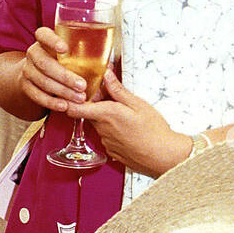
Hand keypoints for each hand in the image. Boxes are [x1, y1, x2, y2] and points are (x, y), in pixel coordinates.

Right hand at [18, 26, 86, 111]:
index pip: (43, 34)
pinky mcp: (26, 87)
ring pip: (42, 81)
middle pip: (45, 63)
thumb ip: (84, 56)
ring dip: (62, 91)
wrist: (35, 74)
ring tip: (79, 98)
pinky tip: (64, 105)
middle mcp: (33, 53)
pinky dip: (51, 102)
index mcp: (44, 41)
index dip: (52, 40)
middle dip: (64, 76)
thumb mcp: (68, 54)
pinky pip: (37, 96)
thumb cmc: (59, 62)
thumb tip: (108, 66)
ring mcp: (28, 70)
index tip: (64, 48)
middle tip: (82, 85)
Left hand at [66, 69, 191, 177]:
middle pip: (90, 113)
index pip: (74, 108)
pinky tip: (129, 130)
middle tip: (114, 97)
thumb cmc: (153, 130)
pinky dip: (114, 131)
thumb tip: (106, 75)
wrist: (163, 157)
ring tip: (126, 115)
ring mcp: (106, 142)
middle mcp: (102, 129)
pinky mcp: (112, 151)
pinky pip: (107, 137)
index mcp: (106, 114)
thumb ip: (118, 90)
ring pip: (100, 125)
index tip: (75, 93)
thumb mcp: (138, 104)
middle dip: (98, 104)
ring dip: (107, 118)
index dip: (71, 100)